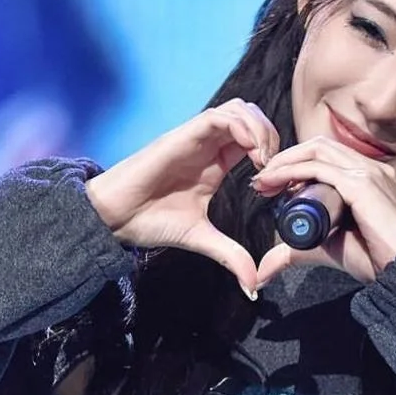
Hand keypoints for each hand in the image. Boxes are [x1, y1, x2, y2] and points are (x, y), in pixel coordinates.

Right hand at [84, 99, 281, 297]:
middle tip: (275, 169)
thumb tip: (253, 284)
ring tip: (264, 161)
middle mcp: (208, 145)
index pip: (253, 140)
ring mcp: (195, 138)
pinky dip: (241, 128)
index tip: (278, 183)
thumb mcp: (202, 239)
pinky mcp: (182, 136)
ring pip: (239, 110)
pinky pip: (217, 117)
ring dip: (260, 130)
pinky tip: (251, 154)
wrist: (116, 217)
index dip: (273, 153)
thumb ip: (230, 256)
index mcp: (216, 163)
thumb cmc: (151, 221)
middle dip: (272, 136)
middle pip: (251, 117)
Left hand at [248, 136, 395, 286]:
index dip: (296, 163)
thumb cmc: (376, 262)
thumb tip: (264, 270)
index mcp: (371, 178)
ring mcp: (369, 173)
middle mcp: (372, 168)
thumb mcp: (329, 249)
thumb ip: (299, 252)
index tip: (272, 185)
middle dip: (285, 159)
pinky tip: (274, 182)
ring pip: (316, 151)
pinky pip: (319, 167)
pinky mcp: (362, 184)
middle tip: (261, 181)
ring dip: (284, 162)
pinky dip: (292, 171)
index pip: (328, 155)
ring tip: (264, 181)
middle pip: (319, 147)